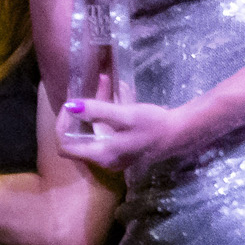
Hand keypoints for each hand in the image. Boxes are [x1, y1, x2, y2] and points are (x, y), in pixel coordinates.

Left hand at [57, 95, 198, 172]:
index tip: (70, 106)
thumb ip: (97, 111)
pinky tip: (113, 94)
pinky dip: (104, 114)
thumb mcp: (126, 115)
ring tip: (102, 84)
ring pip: (91, 132)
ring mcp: (113, 156)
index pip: (65, 146)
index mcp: (101, 155)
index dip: (62, 126)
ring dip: (92, 110)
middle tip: (84, 92)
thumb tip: (69, 105)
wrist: (183, 133)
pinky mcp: (121, 148)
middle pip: (77, 138)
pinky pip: (104, 131)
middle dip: (78, 113)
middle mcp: (103, 159)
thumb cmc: (155, 125)